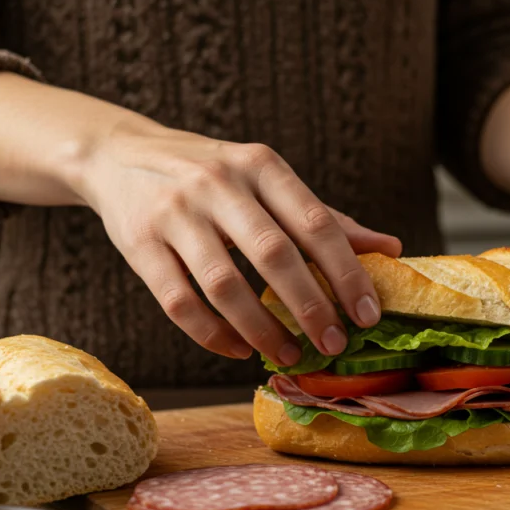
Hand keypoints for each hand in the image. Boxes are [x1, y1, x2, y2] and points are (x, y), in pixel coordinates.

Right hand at [77, 121, 401, 362]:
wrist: (119, 154)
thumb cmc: (214, 175)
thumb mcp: (268, 181)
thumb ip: (325, 217)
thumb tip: (391, 248)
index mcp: (261, 165)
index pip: (315, 222)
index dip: (346, 272)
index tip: (368, 314)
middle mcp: (218, 183)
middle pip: (273, 255)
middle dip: (310, 307)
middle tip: (335, 344)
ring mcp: (174, 213)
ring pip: (223, 284)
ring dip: (261, 329)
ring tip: (288, 355)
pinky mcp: (138, 243)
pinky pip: (178, 302)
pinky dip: (212, 334)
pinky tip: (238, 350)